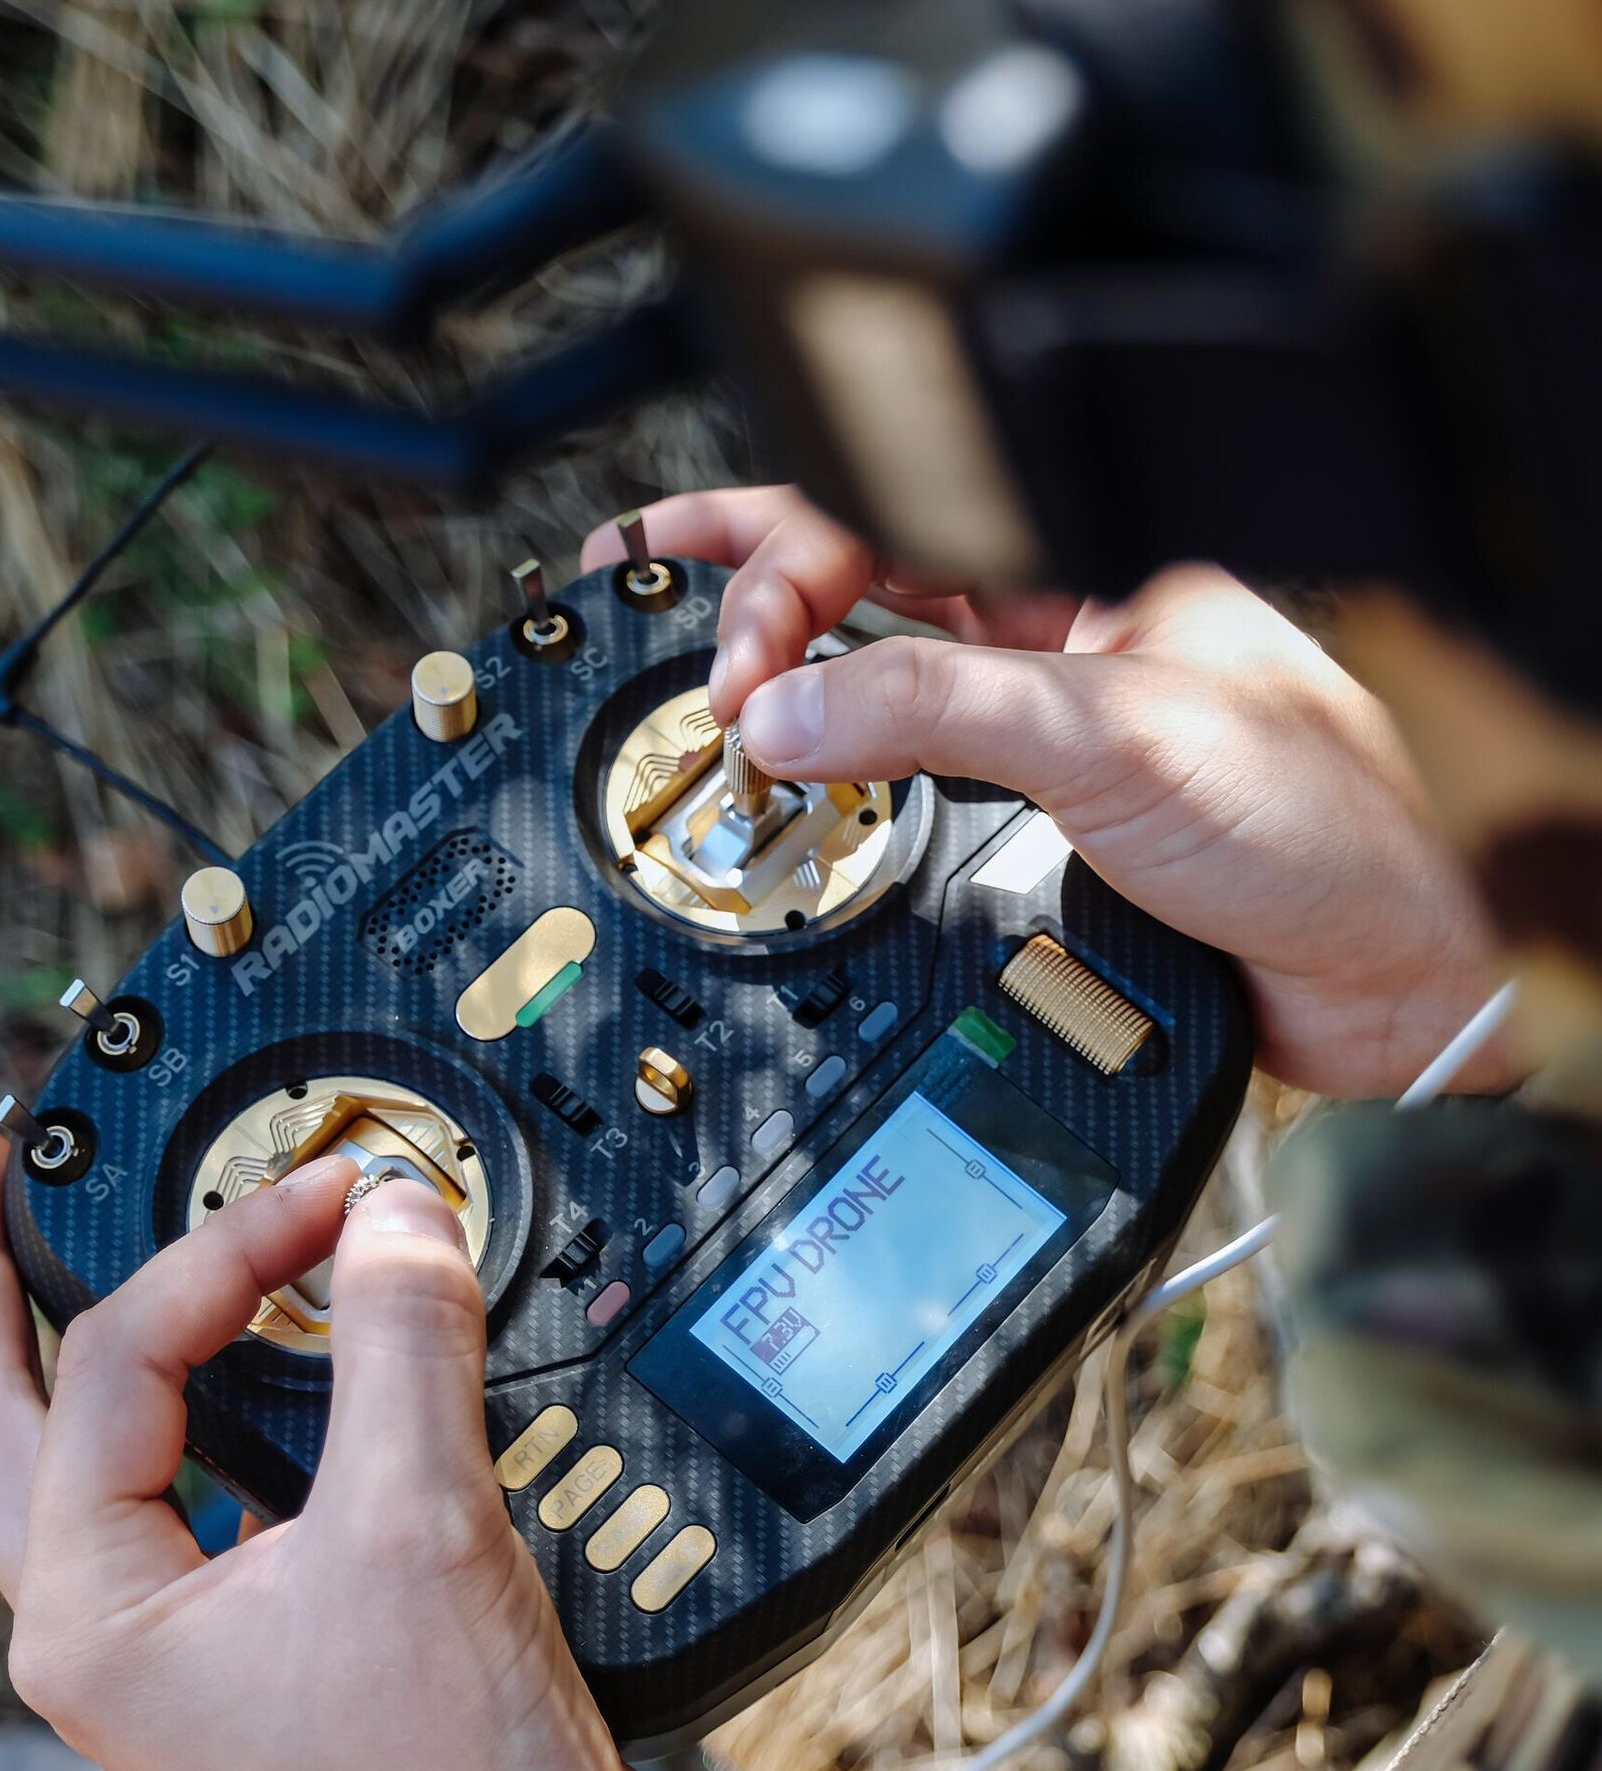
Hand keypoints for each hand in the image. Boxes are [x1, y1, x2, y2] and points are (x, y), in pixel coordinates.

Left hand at [0, 1129, 676, 1770]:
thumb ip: (400, 1349)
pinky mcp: (262, 1626)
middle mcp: (116, 1618)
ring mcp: (183, 1628)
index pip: (124, 1356)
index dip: (226, 1246)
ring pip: (94, 1447)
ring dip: (83, 1336)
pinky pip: (201, 1476)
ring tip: (61, 1245)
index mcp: (97, 1607)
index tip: (328, 1189)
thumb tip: (397, 1216)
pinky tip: (239, 1360)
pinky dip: (210, 1393)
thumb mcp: (416, 1533)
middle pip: (0, 1411)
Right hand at [585, 487, 1510, 1095]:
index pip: (886, 525)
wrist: (1388, 979)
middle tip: (648, 613)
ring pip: (874, 682)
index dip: (782, 574)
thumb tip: (781, 710)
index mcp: (1077, 573)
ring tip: (691, 686)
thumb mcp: (1112, 735)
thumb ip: (934, 712)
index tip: (728, 664)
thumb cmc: (1321, 830)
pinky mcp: (1032, 823)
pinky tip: (794, 781)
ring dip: (781, 682)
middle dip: (746, 586)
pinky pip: (904, 779)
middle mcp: (1048, 642)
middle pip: (862, 581)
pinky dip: (834, 778)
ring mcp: (1036, 733)